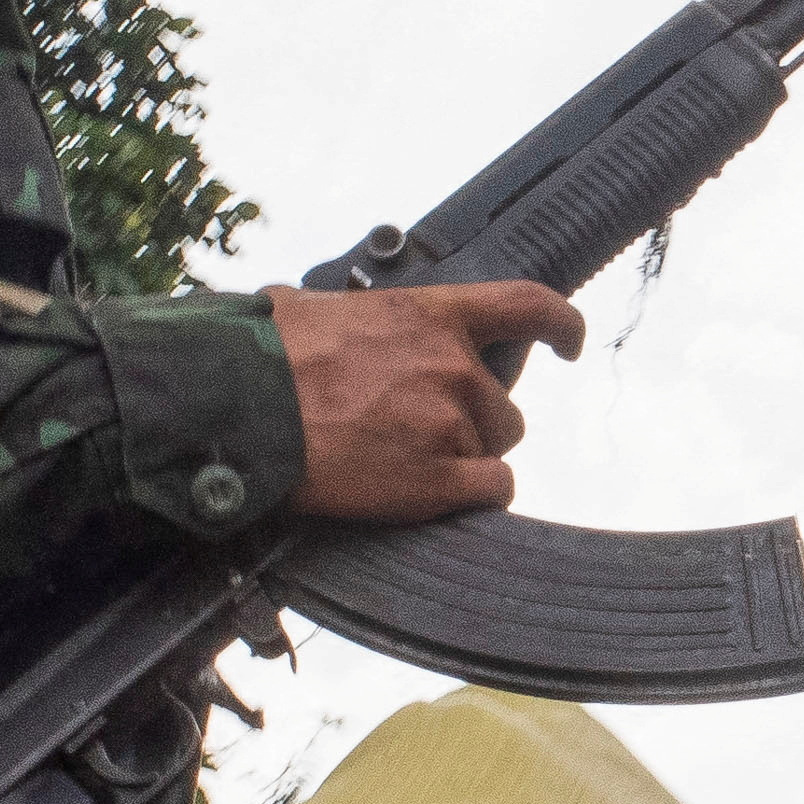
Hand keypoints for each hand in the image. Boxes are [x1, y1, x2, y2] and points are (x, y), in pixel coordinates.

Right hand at [268, 280, 581, 522]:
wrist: (234, 410)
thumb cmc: (258, 358)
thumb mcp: (309, 309)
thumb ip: (343, 315)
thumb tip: (297, 309)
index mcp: (427, 315)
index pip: (526, 306)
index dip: (559, 325)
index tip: (568, 343)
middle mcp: (452, 366)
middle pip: (500, 406)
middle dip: (468, 422)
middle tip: (413, 433)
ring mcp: (449, 424)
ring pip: (493, 449)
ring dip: (460, 459)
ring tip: (399, 461)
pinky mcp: (438, 482)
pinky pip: (492, 491)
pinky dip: (472, 497)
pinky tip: (431, 495)